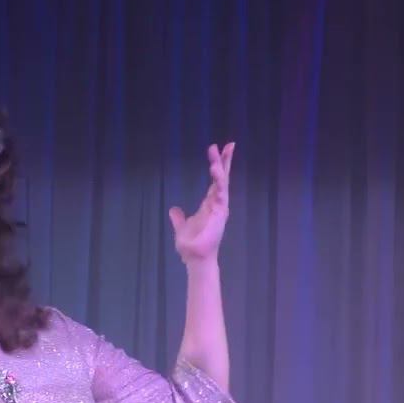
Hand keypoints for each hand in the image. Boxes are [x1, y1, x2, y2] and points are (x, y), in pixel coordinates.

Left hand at [171, 142, 234, 263]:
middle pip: (223, 178)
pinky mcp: (219, 212)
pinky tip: (215, 169)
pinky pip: (220, 192)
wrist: (195, 259)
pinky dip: (218, 181)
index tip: (220, 151)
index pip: (216, 182)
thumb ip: (179, 218)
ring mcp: (220, 207)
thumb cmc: (191, 246)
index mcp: (210, 205)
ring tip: (219, 151)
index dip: (219, 167)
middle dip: (226, 161)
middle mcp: (217, 204)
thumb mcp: (182, 227)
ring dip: (221, 166)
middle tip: (229, 144)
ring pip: (222, 182)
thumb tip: (174, 209)